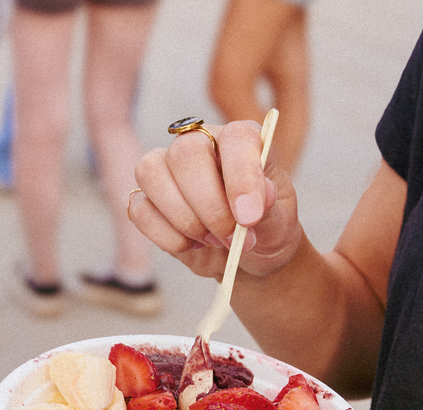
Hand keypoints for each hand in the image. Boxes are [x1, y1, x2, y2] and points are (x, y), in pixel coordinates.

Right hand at [130, 119, 301, 281]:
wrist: (246, 260)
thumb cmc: (265, 232)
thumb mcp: (281, 226)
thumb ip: (271, 210)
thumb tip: (259, 195)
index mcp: (242, 141)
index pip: (237, 137)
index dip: (241, 175)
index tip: (249, 217)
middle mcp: (201, 145)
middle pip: (185, 153)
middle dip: (208, 206)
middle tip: (230, 237)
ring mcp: (168, 169)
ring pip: (151, 173)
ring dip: (184, 220)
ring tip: (212, 240)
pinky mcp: (146, 199)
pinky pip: (140, 210)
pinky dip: (168, 237)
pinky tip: (192, 245)